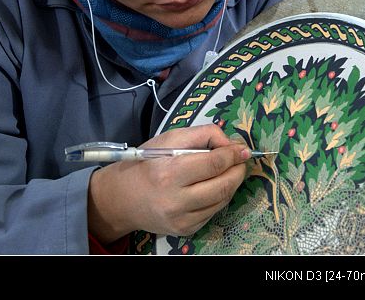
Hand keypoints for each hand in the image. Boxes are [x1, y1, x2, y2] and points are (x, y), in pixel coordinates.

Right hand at [87, 124, 250, 244]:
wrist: (123, 198)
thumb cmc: (147, 163)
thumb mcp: (170, 139)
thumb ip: (202, 134)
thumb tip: (231, 144)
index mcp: (170, 172)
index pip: (214, 163)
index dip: (233, 154)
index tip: (241, 148)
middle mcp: (176, 199)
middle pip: (223, 184)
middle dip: (238, 170)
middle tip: (241, 159)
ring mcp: (182, 219)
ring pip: (222, 200)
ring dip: (232, 183)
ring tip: (231, 170)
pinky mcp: (185, 230)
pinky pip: (213, 212)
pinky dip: (220, 197)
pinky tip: (214, 186)